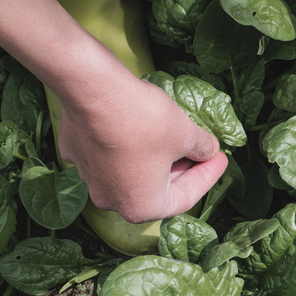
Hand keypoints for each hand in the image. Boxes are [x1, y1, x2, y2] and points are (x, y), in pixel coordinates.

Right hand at [55, 73, 227, 223]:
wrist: (93, 88)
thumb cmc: (142, 120)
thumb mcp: (186, 134)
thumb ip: (202, 148)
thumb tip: (208, 150)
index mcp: (141, 206)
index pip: (186, 197)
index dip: (208, 176)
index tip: (220, 159)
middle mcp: (111, 200)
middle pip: (157, 188)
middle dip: (183, 168)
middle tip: (202, 151)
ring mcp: (89, 177)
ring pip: (132, 171)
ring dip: (156, 158)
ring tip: (177, 139)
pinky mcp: (75, 152)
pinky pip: (109, 154)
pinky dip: (128, 145)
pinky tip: (142, 127)